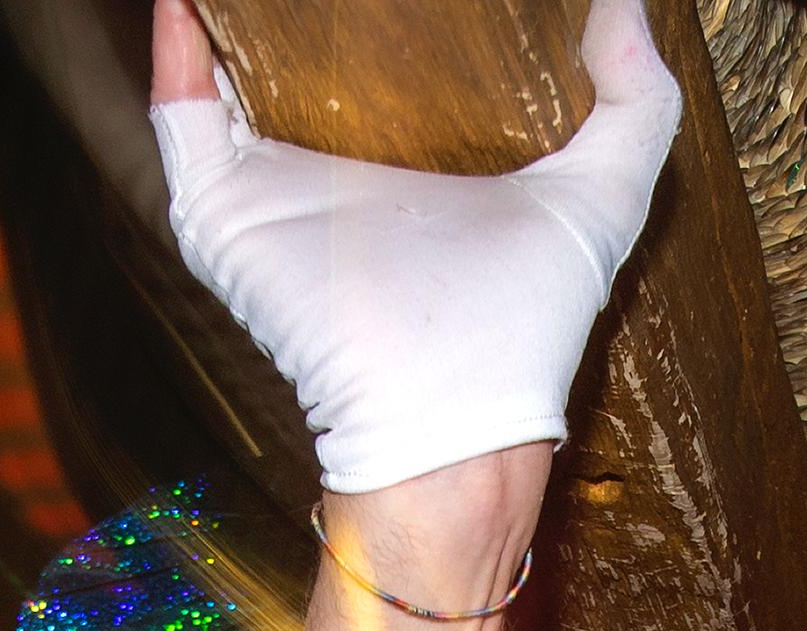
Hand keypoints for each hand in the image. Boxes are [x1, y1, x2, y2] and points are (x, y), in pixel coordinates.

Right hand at [149, 0, 679, 498]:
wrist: (457, 414)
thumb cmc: (524, 328)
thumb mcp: (600, 197)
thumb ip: (633, 104)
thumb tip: (624, 5)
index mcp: (396, 159)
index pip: (365, 56)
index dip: (373, 2)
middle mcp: (321, 169)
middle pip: (283, 53)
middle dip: (289, 3)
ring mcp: (263, 188)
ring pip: (218, 68)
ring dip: (225, 11)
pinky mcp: (222, 210)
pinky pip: (178, 110)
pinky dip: (172, 46)